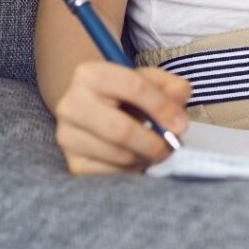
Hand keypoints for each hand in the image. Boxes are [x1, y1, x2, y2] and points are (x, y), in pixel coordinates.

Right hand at [53, 62, 190, 175]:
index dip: (161, 107)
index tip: (180, 124)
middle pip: (120, 130)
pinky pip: (110, 175)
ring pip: (117, 155)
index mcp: (90, 74)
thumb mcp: (147, 79)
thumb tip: (178, 119)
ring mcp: (67, 136)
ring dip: (145, 157)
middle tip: (172, 146)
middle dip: (153, 142)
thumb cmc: (125, 92)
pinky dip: (132, 170)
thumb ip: (170, 87)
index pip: (133, 88)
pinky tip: (137, 157)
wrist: (92, 106)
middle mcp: (70, 104)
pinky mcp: (72, 163)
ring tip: (156, 149)